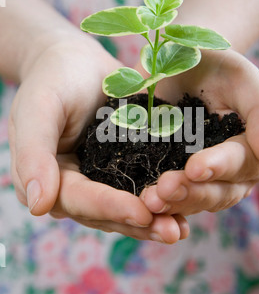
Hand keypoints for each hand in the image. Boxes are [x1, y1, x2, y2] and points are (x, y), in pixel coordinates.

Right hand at [9, 34, 188, 242]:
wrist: (76, 61)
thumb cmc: (53, 79)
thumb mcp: (38, 108)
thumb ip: (33, 154)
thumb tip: (38, 206)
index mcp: (47, 179)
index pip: (79, 200)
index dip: (110, 207)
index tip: (141, 213)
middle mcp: (75, 186)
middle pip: (106, 213)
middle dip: (139, 223)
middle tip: (172, 231)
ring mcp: (101, 179)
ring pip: (127, 207)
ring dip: (155, 219)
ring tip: (182, 228)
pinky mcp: (125, 167)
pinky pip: (143, 186)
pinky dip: (164, 199)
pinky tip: (189, 205)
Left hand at [139, 49, 258, 216]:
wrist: (179, 65)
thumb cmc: (216, 68)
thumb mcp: (242, 78)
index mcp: (253, 148)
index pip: (242, 163)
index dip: (219, 167)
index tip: (194, 167)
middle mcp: (234, 173)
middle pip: (220, 192)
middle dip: (193, 191)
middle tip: (165, 188)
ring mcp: (205, 181)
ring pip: (196, 201)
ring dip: (174, 203)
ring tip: (150, 201)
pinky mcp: (177, 181)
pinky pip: (173, 202)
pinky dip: (160, 205)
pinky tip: (142, 204)